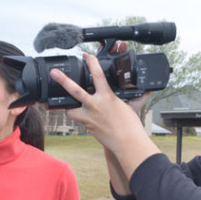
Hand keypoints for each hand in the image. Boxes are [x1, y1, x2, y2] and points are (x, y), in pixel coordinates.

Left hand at [53, 53, 159, 177]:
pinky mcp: (86, 127)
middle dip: (63, 80)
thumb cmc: (131, 126)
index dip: (92, 63)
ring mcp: (88, 117)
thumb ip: (133, 97)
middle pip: (75, 91)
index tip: (87, 56)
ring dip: (69, 108)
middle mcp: (95, 106)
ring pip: (71, 110)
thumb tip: (146, 91)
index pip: (98, 75)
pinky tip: (85, 118)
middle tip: (54, 73)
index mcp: (107, 97)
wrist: (127, 143)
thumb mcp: (131, 107)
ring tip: (70, 106)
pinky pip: (79, 120)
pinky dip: (80, 117)